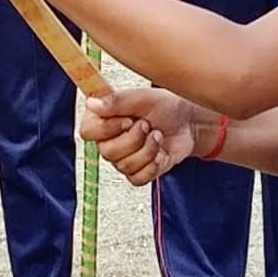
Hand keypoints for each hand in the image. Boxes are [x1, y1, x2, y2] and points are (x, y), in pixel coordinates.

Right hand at [78, 84, 203, 186]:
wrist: (189, 123)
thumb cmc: (166, 107)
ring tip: (157, 136)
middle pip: (107, 152)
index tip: (126, 120)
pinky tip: (160, 153)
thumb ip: (117, 101)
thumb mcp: (142, 98)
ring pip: (124, 166)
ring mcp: (124, 158)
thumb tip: (91, 104)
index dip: (106, 129)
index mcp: (105, 119)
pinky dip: (152, 166)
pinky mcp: (138, 172)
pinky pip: (137, 178)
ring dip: (147, 150)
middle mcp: (110, 140)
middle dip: (133, 139)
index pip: (88, 132)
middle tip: (147, 126)